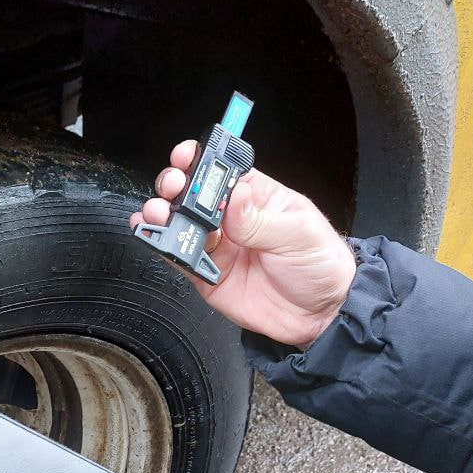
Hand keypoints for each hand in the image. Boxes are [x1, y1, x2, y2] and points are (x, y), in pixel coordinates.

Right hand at [130, 141, 355, 348]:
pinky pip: (178, 257)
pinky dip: (161, 245)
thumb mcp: (299, 234)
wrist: (319, 316)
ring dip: (162, 212)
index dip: (202, 159)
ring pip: (179, 222)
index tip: (187, 156)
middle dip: (176, 184)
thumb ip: (260, 219)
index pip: (222, 169)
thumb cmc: (320, 265)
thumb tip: (234, 197)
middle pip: (193, 193)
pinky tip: (153, 235)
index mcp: (256, 196)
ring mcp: (218, 245)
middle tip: (173, 187)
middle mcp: (232, 218)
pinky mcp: (207, 274)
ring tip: (158, 211)